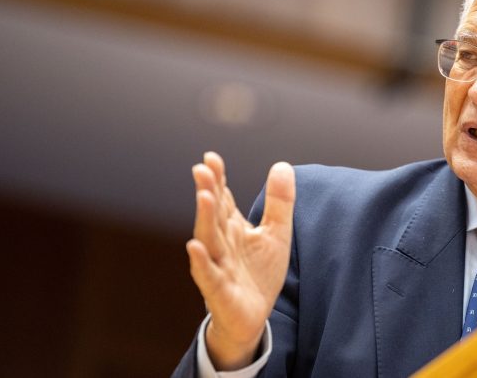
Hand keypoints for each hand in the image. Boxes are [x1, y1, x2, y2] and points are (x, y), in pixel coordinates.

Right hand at [186, 152, 294, 369]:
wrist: (254, 318)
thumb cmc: (259, 274)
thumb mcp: (277, 234)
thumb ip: (279, 202)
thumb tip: (281, 165)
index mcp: (232, 228)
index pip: (222, 199)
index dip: (217, 179)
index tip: (211, 158)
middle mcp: (222, 244)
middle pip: (213, 214)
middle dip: (208, 191)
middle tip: (202, 169)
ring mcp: (218, 266)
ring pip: (209, 240)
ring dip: (204, 218)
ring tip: (203, 196)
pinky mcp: (219, 291)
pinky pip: (208, 275)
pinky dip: (201, 261)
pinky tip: (195, 246)